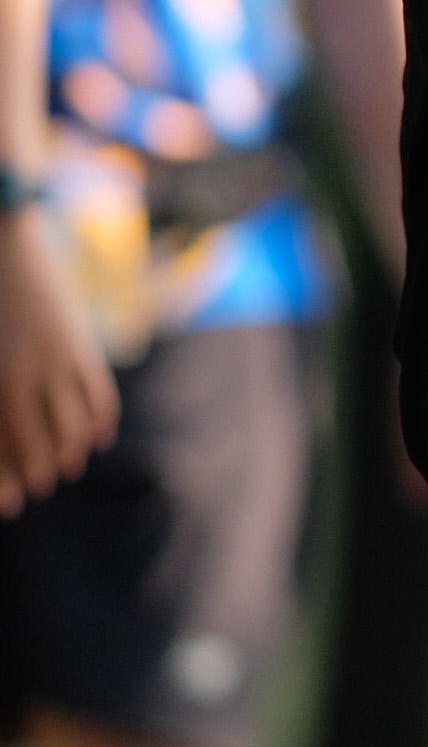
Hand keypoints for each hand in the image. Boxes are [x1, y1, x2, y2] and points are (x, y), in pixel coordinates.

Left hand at [0, 213, 114, 517]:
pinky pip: (98, 395)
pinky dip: (99, 421)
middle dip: (38, 472)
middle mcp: (24, 377)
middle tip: (40, 486)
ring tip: (67, 466)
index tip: (9, 504)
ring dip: (70, 452)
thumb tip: (2, 426)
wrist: (6, 242)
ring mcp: (57, 362)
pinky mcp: (80, 346)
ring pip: (72, 426)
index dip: (6, 479)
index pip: (4, 446)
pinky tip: (96, 436)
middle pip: (36, 444)